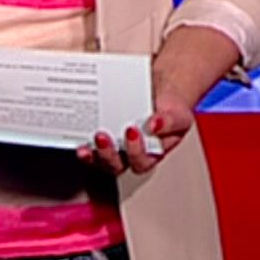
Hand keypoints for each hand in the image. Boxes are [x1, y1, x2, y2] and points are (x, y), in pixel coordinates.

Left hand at [79, 85, 194, 176]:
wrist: (161, 93)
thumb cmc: (170, 109)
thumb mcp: (179, 114)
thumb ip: (170, 122)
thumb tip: (154, 125)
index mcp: (150, 155)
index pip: (141, 162)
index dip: (135, 151)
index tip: (131, 131)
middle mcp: (129, 157)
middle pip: (115, 166)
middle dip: (107, 154)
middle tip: (103, 136)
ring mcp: (113, 150)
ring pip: (100, 160)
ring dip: (92, 153)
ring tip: (92, 137)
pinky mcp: (100, 140)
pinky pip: (89, 147)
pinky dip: (83, 144)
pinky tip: (80, 137)